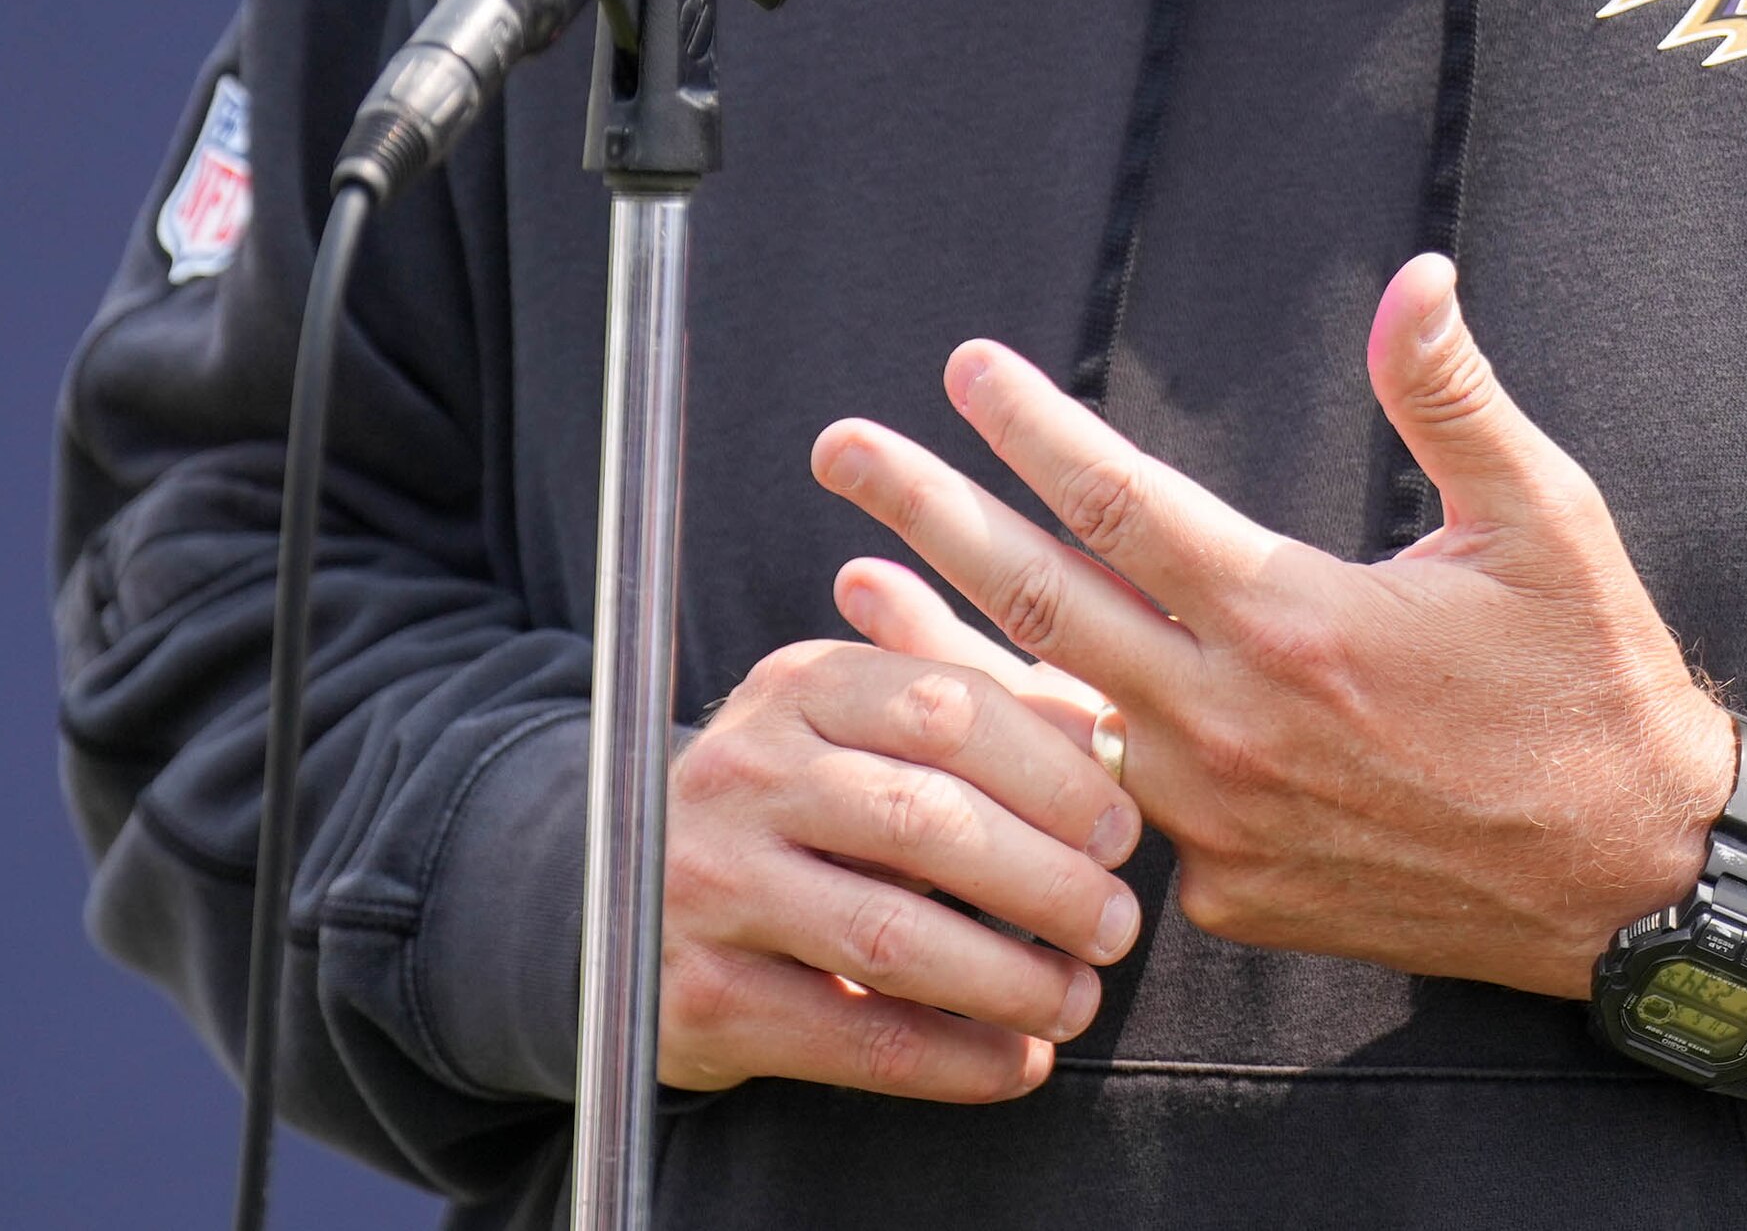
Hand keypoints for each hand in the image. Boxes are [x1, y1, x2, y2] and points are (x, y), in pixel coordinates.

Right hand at [646, 635, 1145, 1100]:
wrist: (624, 897)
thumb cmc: (801, 804)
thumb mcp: (864, 726)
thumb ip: (983, 710)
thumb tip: (1116, 732)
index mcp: (802, 684)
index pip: (948, 707)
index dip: (1055, 774)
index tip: (1122, 830)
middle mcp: (747, 772)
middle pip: (928, 821)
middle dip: (1047, 883)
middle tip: (1117, 925)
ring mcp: (711, 884)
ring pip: (894, 938)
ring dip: (1012, 981)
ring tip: (1078, 999)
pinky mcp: (706, 995)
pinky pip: (859, 1037)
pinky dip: (959, 1061)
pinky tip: (1017, 1063)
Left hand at [813, 252, 1736, 996]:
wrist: (1628, 875)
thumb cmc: (1589, 683)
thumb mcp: (1543, 521)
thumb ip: (1453, 399)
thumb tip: (1414, 279)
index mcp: (1295, 620)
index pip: (1122, 505)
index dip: (1033, 429)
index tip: (964, 370)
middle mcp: (1235, 726)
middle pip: (1045, 602)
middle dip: (929, 518)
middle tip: (843, 452)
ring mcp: (1222, 825)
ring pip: (1053, 719)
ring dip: (949, 644)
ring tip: (851, 591)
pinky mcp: (1233, 895)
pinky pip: (1120, 811)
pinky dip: (1041, 755)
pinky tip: (983, 716)